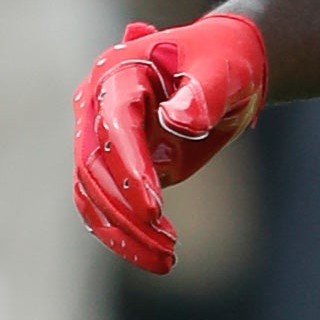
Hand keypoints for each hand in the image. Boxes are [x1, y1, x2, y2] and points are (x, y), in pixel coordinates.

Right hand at [71, 12, 267, 274]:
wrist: (225, 63)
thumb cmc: (224, 59)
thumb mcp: (224, 70)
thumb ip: (203, 93)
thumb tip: (178, 121)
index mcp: (118, 73)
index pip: (116, 125)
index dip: (132, 168)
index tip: (155, 208)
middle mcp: (96, 106)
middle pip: (96, 168)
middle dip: (128, 211)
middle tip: (168, 246)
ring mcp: (99, 138)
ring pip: (94, 195)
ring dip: (124, 232)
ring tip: (166, 260)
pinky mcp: (111, 164)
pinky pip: (105, 205)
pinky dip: (124, 234)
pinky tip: (155, 257)